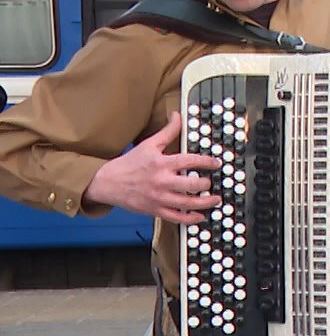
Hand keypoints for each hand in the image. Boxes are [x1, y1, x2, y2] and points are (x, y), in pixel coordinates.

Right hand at [82, 112, 223, 223]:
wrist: (107, 182)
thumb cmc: (129, 164)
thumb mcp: (149, 144)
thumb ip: (167, 131)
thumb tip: (177, 116)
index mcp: (161, 163)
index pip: (189, 161)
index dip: (207, 162)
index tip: (216, 163)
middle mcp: (161, 181)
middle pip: (191, 184)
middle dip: (206, 184)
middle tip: (212, 183)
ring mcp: (158, 197)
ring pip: (187, 203)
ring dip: (205, 203)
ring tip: (215, 200)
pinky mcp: (155, 210)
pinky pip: (176, 218)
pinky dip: (190, 219)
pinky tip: (200, 216)